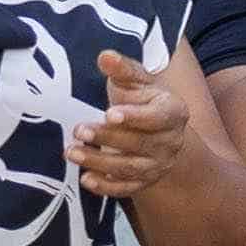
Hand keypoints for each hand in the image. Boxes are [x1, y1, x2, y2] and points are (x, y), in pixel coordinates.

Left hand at [70, 49, 198, 198]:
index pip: (157, 117)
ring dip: (99, 162)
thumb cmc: (144, 101)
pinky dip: (106, 186)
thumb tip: (105, 56)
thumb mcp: (138, 82)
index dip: (134, 117)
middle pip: (140, 143)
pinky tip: (86, 179)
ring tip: (72, 152)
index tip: (109, 113)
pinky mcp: (145, 182)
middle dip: (107, 138)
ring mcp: (158, 164)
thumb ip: (123, 70)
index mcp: (173, 112)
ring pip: (130, 168)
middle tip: (79, 130)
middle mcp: (170, 141)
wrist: (160, 132)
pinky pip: (127, 189)